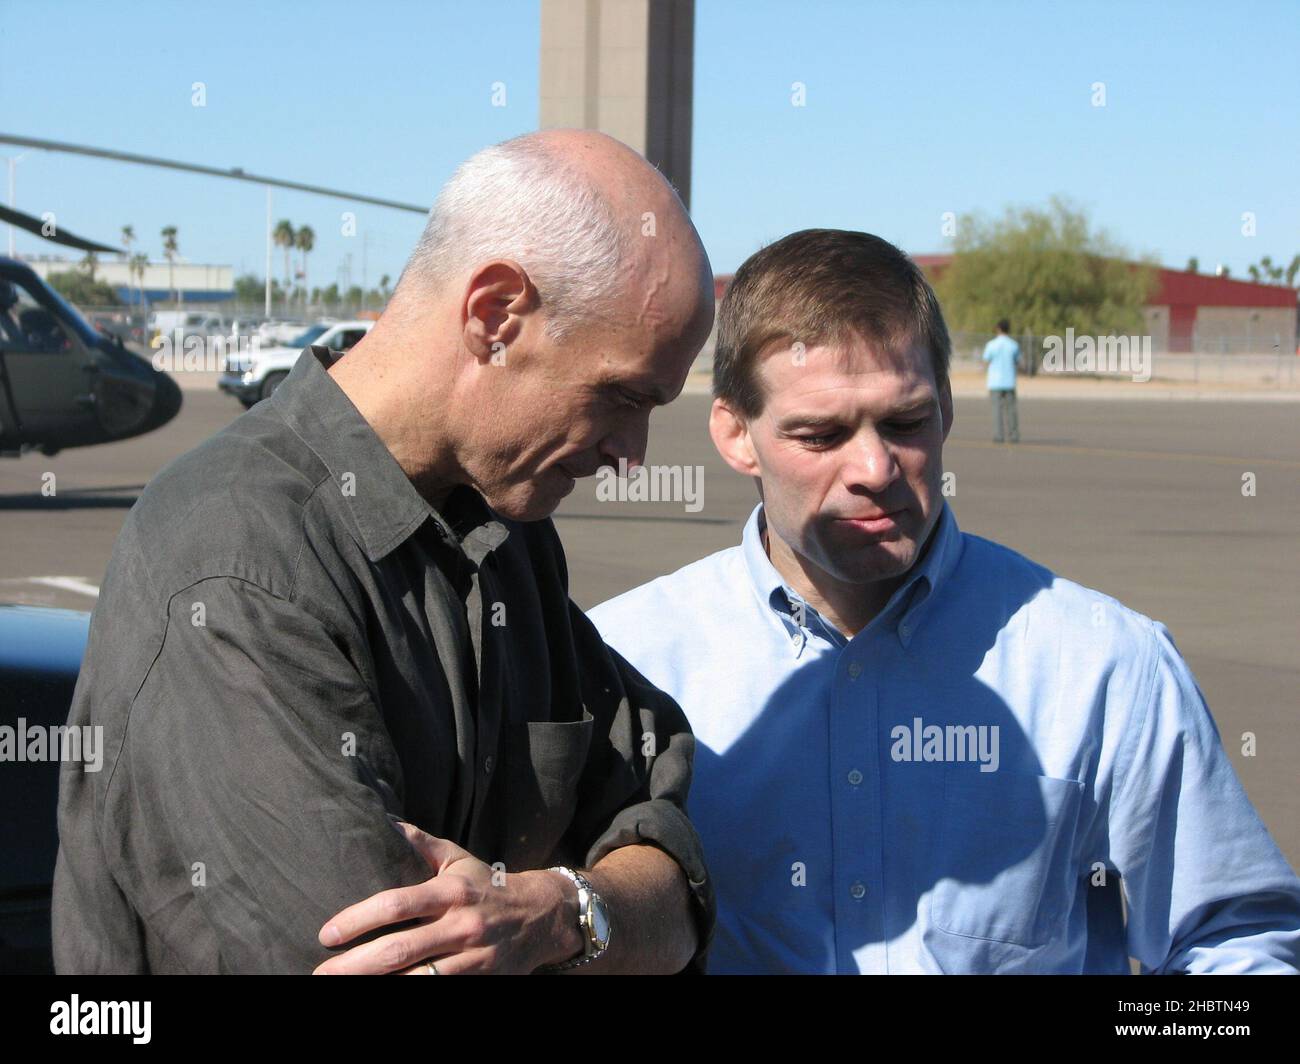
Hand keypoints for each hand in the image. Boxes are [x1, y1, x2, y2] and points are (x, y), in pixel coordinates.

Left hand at [312, 821, 580, 973]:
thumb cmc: (489, 886)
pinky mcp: (481, 981)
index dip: (358, 919)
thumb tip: (386, 821)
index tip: (327, 933)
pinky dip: (410, 994)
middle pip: (400, 949)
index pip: (397, 904)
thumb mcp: (459, 859)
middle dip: (355, 965)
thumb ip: (422, 843)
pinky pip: (440, 992)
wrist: (542, 916)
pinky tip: (384, 996)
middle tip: (320, 973)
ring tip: (341, 988)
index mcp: (451, 891)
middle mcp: (461, 925)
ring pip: (418, 980)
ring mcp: (472, 958)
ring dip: (377, 986)